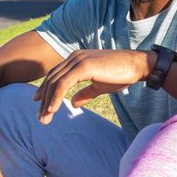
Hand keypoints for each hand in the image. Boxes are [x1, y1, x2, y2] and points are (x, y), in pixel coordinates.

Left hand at [34, 49, 154, 123]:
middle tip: (41, 118)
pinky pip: (64, 84)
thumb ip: (85, 93)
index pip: (55, 75)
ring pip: (55, 83)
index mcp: (77, 59)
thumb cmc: (122, 74)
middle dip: (44, 100)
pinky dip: (56, 98)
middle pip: (51, 79)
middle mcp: (74, 57)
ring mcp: (78, 60)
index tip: (39, 105)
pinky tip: (53, 110)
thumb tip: (73, 103)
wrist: (137, 66)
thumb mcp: (99, 86)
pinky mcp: (84, 66)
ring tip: (45, 119)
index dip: (45, 90)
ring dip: (48, 102)